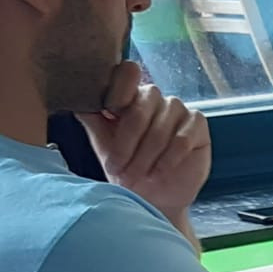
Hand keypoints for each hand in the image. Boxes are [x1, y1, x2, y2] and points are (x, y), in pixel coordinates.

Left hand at [82, 61, 211, 231]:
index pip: (127, 73)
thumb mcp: (103, 144)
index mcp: (129, 96)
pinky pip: (183, 137)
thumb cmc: (126, 169)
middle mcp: (154, 98)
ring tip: (140, 175)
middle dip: (129, 139)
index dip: (119, 88)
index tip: (110, 111)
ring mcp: (178, 110)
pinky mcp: (198, 126)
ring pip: (162, 123)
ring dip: (148, 153)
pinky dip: (170, 157)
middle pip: (143, 103)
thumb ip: (92, 118)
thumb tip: (75, 96)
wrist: (153, 198)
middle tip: (118, 168)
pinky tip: (160, 171)